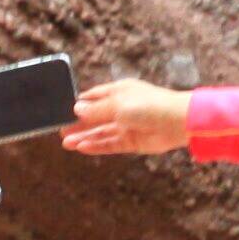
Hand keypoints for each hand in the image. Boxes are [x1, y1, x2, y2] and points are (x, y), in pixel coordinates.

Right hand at [62, 78, 191, 156]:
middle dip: (79, 124)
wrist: (177, 122)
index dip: (80, 104)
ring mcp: (128, 125)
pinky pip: (111, 144)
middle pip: (96, 117)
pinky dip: (97, 146)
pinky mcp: (133, 141)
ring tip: (66, 142)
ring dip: (85, 137)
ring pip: (102, 132)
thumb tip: (77, 109)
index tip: (63, 111)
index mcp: (119, 91)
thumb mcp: (117, 104)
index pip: (95, 97)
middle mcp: (122, 108)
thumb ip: (96, 109)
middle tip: (61, 131)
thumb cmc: (149, 105)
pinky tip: (82, 148)